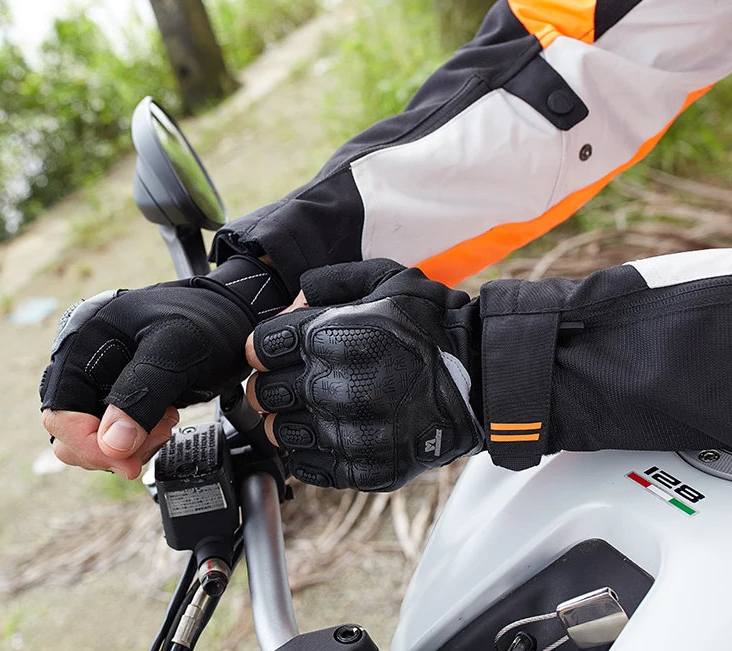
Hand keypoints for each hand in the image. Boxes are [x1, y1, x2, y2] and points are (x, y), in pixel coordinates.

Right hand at [40, 255, 289, 478]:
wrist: (233, 315)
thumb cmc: (209, 322)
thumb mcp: (180, 351)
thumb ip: (142, 393)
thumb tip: (111, 445)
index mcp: (84, 339)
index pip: (59, 411)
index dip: (89, 445)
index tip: (128, 461)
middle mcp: (81, 358)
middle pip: (68, 430)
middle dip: (113, 446)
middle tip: (162, 430)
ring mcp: (96, 376)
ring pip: (88, 437)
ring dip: (125, 446)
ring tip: (166, 422)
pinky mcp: (114, 391)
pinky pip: (108, 433)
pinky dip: (133, 441)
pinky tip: (162, 422)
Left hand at [244, 260, 483, 491]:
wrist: (484, 377)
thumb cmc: (431, 325)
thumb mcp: (386, 279)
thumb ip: (331, 283)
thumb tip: (291, 301)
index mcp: (334, 337)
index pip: (262, 346)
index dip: (264, 347)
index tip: (275, 349)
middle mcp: (337, 387)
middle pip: (265, 393)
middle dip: (272, 383)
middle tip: (292, 380)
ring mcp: (351, 432)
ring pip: (281, 432)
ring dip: (289, 419)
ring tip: (314, 407)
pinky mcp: (366, 467)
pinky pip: (309, 467)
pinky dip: (309, 452)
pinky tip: (328, 433)